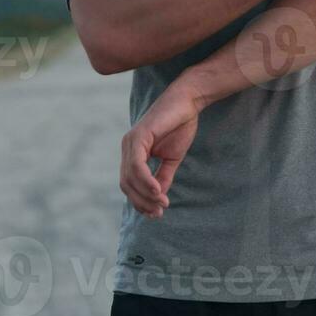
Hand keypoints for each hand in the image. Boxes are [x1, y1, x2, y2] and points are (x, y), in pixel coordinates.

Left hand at [119, 79, 203, 219]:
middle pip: (126, 184)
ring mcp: (131, 142)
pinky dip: (146, 180)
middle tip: (160, 211)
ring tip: (162, 202)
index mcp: (133, 153)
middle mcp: (127, 148)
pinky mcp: (139, 136)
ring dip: (145, 194)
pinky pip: (137, 165)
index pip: (129, 184)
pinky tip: (157, 190)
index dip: (140, 202)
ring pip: (130, 177)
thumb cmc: (180, 126)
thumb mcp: (171, 158)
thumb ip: (163, 177)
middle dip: (142, 202)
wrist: (188, 102)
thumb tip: (158, 198)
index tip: (157, 213)